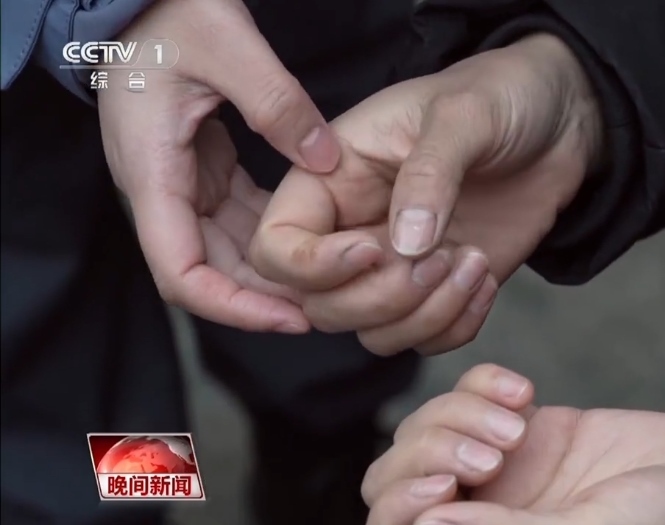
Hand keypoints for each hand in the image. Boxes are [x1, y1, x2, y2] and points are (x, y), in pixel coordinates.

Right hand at [98, 0, 341, 332]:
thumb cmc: (168, 15)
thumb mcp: (225, 45)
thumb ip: (275, 102)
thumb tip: (326, 160)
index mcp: (153, 174)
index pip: (181, 273)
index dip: (234, 308)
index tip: (292, 317)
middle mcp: (162, 191)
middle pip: (210, 273)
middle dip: (266, 298)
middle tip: (333, 305)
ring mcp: (181, 184)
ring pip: (227, 252)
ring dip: (273, 271)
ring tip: (333, 280)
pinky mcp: (201, 172)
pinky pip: (238, 220)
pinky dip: (273, 237)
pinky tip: (318, 240)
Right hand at [249, 33, 603, 352]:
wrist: (561, 122)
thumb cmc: (503, 96)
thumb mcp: (464, 114)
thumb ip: (429, 173)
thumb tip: (404, 245)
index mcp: (334, 176)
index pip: (276, 245)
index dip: (310, 266)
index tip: (377, 248)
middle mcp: (353, 227)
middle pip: (320, 305)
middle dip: (381, 299)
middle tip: (440, 259)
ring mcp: (397, 264)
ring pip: (372, 332)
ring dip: (424, 316)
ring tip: (473, 264)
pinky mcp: (440, 288)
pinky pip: (425, 339)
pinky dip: (455, 328)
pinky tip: (486, 280)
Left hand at [362, 364, 664, 524]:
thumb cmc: (661, 523)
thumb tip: (427, 521)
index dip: (403, 502)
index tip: (447, 485)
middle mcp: (481, 510)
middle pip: (396, 474)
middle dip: (429, 450)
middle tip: (493, 452)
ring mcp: (499, 465)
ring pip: (428, 426)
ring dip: (461, 414)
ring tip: (520, 422)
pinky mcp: (524, 422)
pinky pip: (471, 390)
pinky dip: (484, 383)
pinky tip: (527, 393)